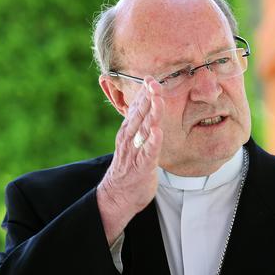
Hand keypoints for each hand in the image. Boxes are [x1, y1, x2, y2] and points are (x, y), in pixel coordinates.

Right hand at [97, 76, 163, 244]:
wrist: (117, 196)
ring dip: (151, 114)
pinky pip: (148, 153)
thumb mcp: (132, 141)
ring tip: (157, 100)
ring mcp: (134, 152)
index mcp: (128, 131)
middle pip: (140, 114)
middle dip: (148, 97)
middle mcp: (129, 138)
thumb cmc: (129, 168)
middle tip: (154, 82)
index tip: (150, 78)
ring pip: (144, 130)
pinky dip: (152, 142)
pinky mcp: (141, 167)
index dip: (144, 93)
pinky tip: (157, 132)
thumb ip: (138, 124)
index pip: (136, 108)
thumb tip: (144, 105)